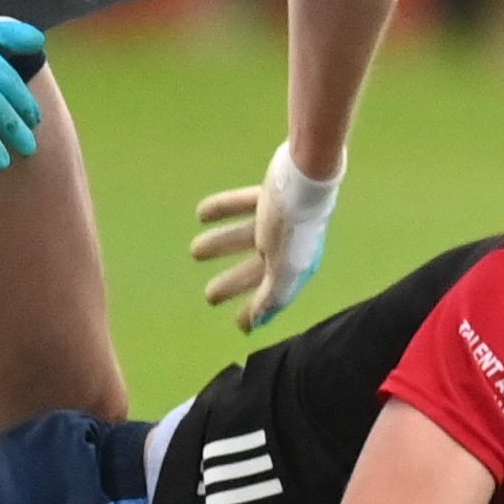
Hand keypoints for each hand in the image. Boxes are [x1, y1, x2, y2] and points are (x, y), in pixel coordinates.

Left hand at [192, 143, 342, 331]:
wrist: (307, 177)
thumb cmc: (295, 227)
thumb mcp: (285, 269)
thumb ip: (272, 298)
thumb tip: (255, 326)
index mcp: (293, 265)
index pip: (273, 295)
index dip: (257, 310)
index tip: (239, 324)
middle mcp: (287, 245)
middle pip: (257, 268)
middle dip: (234, 283)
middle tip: (211, 296)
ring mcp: (278, 221)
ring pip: (246, 236)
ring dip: (221, 243)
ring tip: (196, 250)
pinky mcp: (271, 196)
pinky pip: (244, 205)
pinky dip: (224, 208)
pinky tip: (202, 214)